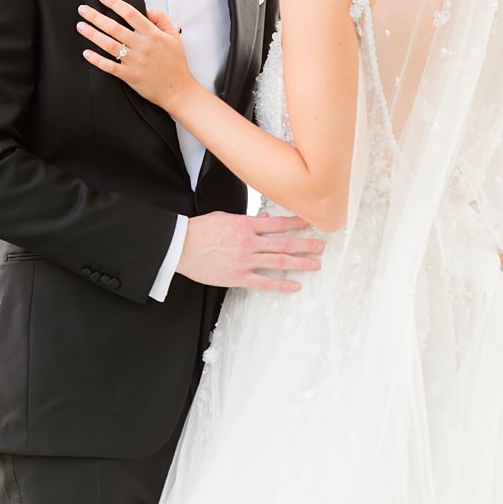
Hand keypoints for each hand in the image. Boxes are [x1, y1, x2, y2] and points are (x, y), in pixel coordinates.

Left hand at [78, 0, 194, 110]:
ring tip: (81, 26)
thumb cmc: (175, 63)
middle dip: (96, 16)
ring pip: (108, 44)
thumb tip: (146, 10)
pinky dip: (96, 60)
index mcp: (153, 34)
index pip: (130, 13)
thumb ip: (161, 19)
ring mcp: (135, 61)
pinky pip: (109, 66)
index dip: (114, 3)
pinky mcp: (129, 76)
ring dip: (92, 34)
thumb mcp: (174, 36)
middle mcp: (142, 46)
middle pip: (114, 27)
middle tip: (83, 9)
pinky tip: (86, 53)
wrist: (178, 89)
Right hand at [178, 211, 323, 291]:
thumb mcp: (226, 218)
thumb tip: (267, 219)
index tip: (313, 223)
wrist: (180, 246)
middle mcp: (250, 242)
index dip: (298, 223)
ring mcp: (245, 260)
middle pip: (285, 243)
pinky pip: (264, 282)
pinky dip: (281, 284)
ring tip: (316, 264)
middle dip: (306, 244)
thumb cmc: (201, 230)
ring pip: (279, 262)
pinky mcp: (237, 277)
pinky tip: (295, 285)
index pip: (279, 223)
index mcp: (247, 224)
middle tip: (322, 246)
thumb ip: (249, 220)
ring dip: (301, 263)